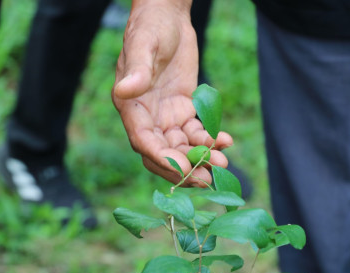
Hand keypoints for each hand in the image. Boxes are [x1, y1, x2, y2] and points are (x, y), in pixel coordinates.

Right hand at [112, 0, 232, 186]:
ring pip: (182, 147)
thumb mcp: (144, 45)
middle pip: (163, 152)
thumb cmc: (151, 27)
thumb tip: (124, 90)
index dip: (161, 157)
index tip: (183, 169)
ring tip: (223, 163)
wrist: (169, 17)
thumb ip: (136, 69)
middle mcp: (147, 117)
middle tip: (207, 178)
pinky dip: (210, 139)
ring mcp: (166, 116)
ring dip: (201, 157)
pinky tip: (225, 140)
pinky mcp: (184, 109)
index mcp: (131, 107)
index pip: (143, 141)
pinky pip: (196, 131)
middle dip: (184, 168)